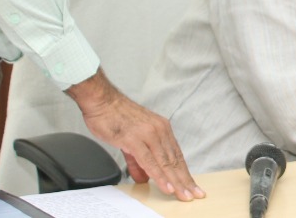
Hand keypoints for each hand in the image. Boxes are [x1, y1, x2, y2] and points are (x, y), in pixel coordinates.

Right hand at [67, 69, 203, 200]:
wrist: (102, 100)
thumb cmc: (115, 116)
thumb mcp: (131, 140)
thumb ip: (138, 161)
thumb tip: (144, 177)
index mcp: (161, 128)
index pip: (176, 155)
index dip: (184, 172)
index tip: (191, 185)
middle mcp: (159, 130)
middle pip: (175, 160)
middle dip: (184, 180)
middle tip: (194, 194)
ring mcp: (148, 134)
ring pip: (165, 162)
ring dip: (175, 181)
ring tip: (182, 194)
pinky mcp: (135, 139)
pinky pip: (150, 162)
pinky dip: (159, 176)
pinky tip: (166, 186)